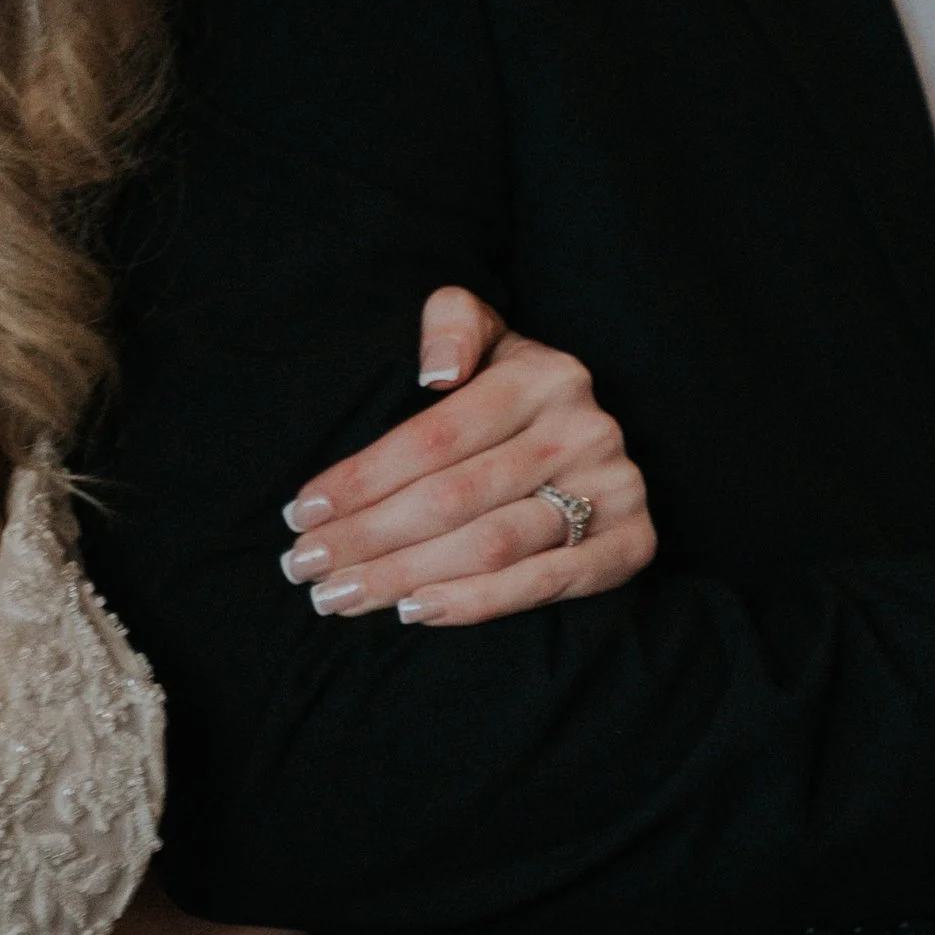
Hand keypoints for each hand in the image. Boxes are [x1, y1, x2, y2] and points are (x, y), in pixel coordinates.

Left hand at [281, 288, 656, 627]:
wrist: (593, 439)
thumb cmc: (512, 392)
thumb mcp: (488, 336)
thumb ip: (453, 322)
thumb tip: (435, 372)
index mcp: (544, 374)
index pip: (434, 437)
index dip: (362, 478)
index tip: (302, 512)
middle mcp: (585, 430)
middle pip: (452, 498)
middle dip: (367, 537)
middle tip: (304, 568)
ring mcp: (615, 490)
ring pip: (489, 545)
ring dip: (405, 576)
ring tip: (340, 596)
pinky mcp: (632, 545)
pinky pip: (544, 583)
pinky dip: (476, 602)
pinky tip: (414, 611)